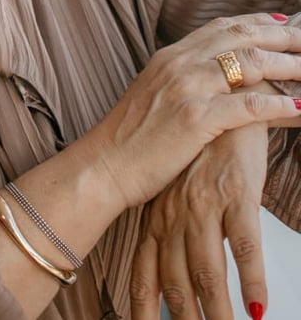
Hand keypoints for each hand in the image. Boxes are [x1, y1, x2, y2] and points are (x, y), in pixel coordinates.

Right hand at [85, 13, 300, 212]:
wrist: (106, 163)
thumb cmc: (129, 137)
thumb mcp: (152, 93)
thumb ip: (180, 78)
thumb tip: (209, 77)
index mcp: (169, 56)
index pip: (221, 26)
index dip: (255, 22)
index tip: (279, 21)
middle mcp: (180, 64)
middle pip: (242, 37)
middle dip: (280, 36)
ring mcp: (188, 88)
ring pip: (251, 65)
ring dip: (288, 66)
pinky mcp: (197, 118)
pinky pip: (250, 106)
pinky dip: (280, 105)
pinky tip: (299, 107)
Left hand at [129, 123, 268, 319]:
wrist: (220, 102)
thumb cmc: (198, 152)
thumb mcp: (172, 189)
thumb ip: (166, 230)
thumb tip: (166, 276)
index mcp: (158, 215)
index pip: (144, 270)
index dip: (142, 305)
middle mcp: (176, 214)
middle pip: (177, 280)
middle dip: (183, 317)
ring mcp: (205, 205)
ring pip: (209, 270)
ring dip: (218, 311)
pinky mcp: (237, 195)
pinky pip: (245, 247)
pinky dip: (252, 282)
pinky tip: (258, 307)